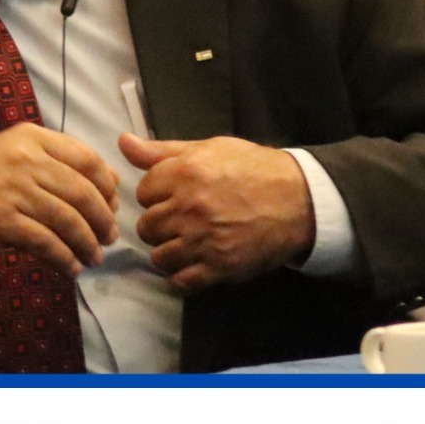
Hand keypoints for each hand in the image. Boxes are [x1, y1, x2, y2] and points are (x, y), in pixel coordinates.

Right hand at [0, 123, 118, 275]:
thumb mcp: (15, 154)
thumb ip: (58, 161)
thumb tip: (111, 181)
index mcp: (31, 138)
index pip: (88, 159)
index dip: (108, 187)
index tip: (112, 207)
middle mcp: (23, 159)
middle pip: (83, 193)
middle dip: (103, 221)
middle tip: (108, 238)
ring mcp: (11, 189)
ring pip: (68, 220)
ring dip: (87, 244)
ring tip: (92, 257)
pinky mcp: (1, 220)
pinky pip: (46, 243)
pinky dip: (64, 258)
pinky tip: (70, 268)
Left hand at [121, 133, 313, 292]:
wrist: (301, 199)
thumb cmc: (253, 169)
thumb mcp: (208, 149)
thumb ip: (161, 151)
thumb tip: (123, 142)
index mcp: (183, 174)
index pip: (142, 193)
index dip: (155, 196)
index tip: (171, 197)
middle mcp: (189, 208)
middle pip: (147, 226)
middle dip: (159, 225)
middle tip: (179, 222)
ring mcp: (204, 239)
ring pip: (160, 256)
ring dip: (169, 252)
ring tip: (186, 244)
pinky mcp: (221, 266)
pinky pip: (182, 281)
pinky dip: (183, 278)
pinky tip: (193, 266)